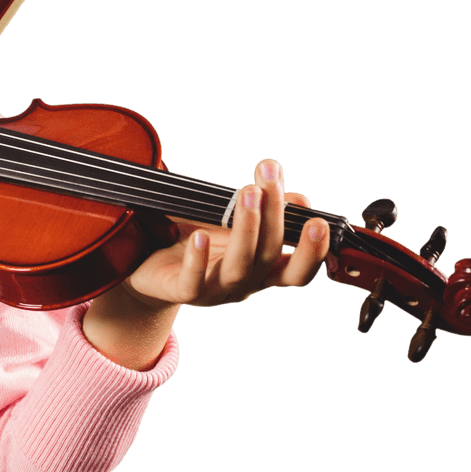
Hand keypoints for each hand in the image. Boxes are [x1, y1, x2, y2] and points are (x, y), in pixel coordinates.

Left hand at [125, 158, 329, 307]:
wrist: (151, 268)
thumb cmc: (199, 242)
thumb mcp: (233, 224)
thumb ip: (265, 213)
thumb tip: (298, 200)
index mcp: (262, 270)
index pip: (298, 270)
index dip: (313, 253)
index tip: (319, 221)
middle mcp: (244, 284)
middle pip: (268, 257)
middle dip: (274, 216)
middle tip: (269, 179)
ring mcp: (214, 291)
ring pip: (238, 268)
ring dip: (246, 230)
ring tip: (246, 194)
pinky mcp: (181, 292)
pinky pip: (193, 282)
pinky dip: (198, 260)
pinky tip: (201, 236)